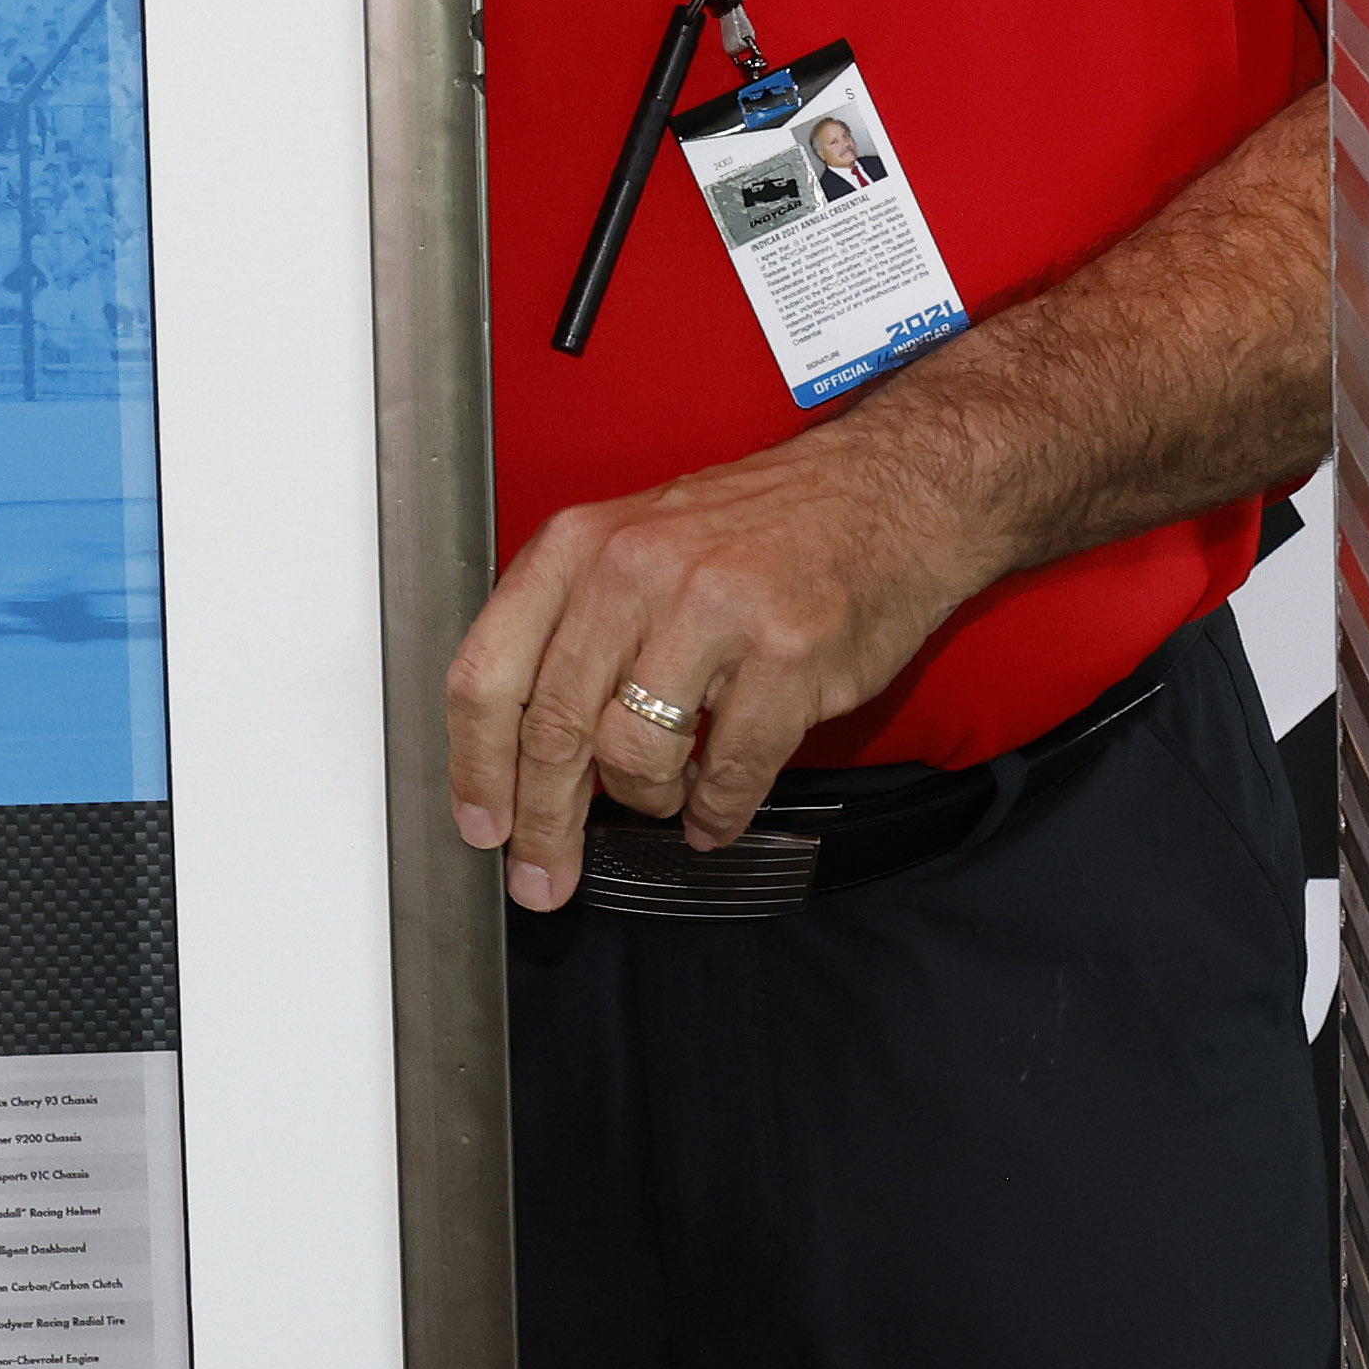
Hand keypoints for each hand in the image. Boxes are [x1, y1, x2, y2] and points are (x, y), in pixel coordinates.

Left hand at [443, 424, 1005, 911]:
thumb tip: (521, 755)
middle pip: (553, 731)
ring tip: (667, 795)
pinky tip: (716, 812)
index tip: (483, 827)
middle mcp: (635, 570)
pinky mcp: (785, 658)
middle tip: (545, 878)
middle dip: (546, 825)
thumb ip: (574, 629)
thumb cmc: (764, 525)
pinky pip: (728, 775)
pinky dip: (716, 813)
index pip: (490, 672)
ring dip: (648, 802)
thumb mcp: (638, 541)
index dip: (476, 768)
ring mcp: (713, 612)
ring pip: (635, 759)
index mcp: (582, 544)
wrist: (893, 491)